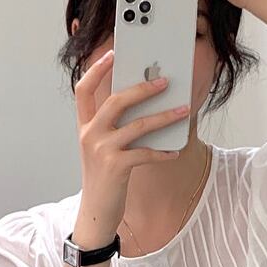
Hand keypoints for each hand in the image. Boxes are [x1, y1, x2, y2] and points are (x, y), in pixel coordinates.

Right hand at [74, 48, 190, 232]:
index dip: (97, 70)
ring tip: (182, 111)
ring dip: (164, 117)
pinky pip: (146, 153)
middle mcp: (90, 135)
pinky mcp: (116, 167)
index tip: (113, 54)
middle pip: (115, 101)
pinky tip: (175, 151)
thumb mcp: (102, 149)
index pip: (83, 90)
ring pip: (137, 125)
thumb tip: (146, 106)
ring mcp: (101, 150)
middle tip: (165, 81)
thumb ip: (114, 128)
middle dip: (142, 88)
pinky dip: (163, 152)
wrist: (95, 212)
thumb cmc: (103, 178)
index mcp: (85, 127)